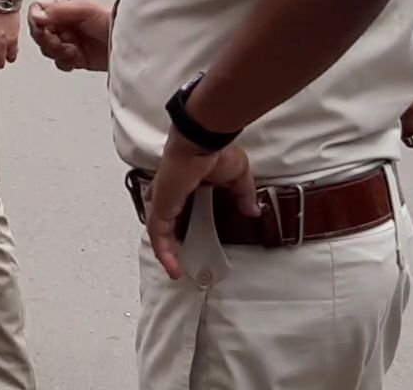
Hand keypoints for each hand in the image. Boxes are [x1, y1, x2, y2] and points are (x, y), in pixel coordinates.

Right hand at [27, 0, 111, 71]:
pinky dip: (65, 62)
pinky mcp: (75, 57)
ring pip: (46, 49)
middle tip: (61, 41)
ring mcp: (69, 40)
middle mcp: (65, 23)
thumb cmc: (114, 21)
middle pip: (39, 32)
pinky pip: (59, 62)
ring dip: (58, 52)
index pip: (38, 11)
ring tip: (73, 50)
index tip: (44, 28)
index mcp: (64, 7)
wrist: (131, 44)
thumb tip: (37, 16)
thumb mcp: (85, 9)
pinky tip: (76, 58)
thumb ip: (58, 10)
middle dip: (48, 40)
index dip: (37, 21)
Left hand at [145, 132, 259, 280]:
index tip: (186, 232)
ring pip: (159, 231)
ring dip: (167, 252)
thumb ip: (243, 194)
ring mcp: (163, 198)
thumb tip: (253, 210)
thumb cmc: (217, 149)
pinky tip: (174, 268)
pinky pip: (158, 234)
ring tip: (177, 271)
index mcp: (184, 180)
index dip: (178, 217)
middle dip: (169, 238)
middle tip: (179, 257)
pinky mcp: (161, 205)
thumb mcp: (237, 176)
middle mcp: (170, 189)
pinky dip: (165, 252)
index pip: (174, 202)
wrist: (203, 140)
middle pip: (163, 218)